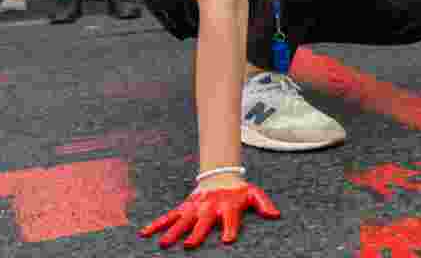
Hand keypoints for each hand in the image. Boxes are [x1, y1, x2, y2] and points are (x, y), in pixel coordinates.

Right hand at [139, 181, 280, 248]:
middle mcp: (208, 208)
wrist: (220, 176)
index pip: (229, 218)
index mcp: (226, 206)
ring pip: (181, 221)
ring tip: (163, 244)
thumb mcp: (253, 193)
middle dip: (196, 233)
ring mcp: (194, 208)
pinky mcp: (183, 208)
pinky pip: (168, 216)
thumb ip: (263, 203)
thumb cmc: (237, 190)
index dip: (229, 228)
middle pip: (202, 222)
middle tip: (189, 245)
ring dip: (172, 232)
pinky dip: (156, 224)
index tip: (228, 240)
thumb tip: (275, 214)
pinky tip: (144, 233)